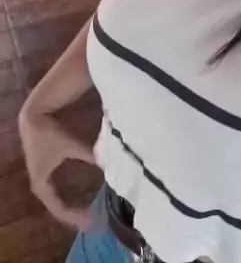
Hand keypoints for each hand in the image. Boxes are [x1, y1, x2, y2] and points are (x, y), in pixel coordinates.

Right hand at [19, 108, 96, 230]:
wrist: (34, 116)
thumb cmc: (50, 132)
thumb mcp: (70, 145)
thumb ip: (88, 155)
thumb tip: (108, 165)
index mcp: (41, 183)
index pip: (59, 208)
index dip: (74, 216)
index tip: (90, 221)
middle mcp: (39, 185)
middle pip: (57, 208)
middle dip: (73, 216)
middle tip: (92, 223)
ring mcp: (41, 179)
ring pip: (57, 200)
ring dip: (70, 208)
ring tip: (87, 215)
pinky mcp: (45, 171)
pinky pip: (57, 192)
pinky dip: (68, 198)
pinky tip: (80, 200)